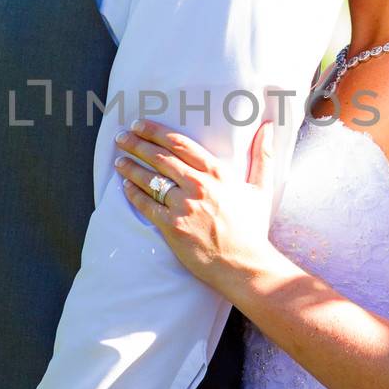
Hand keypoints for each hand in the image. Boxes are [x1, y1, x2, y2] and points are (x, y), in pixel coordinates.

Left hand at [114, 117, 277, 295]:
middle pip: (160, 157)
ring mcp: (183, 206)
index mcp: (217, 172)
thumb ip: (262, 156)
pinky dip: (133, 193)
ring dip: (130, 166)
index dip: (155, 131)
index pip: (179, 143)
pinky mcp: (172, 226)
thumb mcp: (261, 189)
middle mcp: (198, 185)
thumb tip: (269, 126)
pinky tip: (125, 186)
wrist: (244, 265)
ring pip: (149, 179)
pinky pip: (146, 205)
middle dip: (137, 144)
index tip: (140, 124)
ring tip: (119, 159)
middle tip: (122, 136)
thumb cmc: (252, 228)